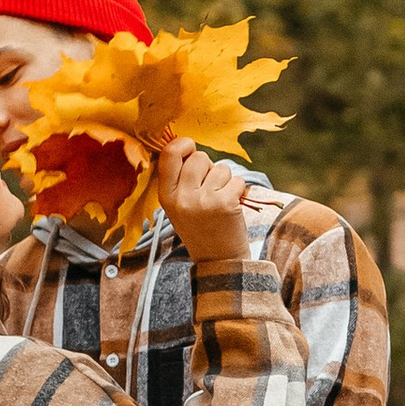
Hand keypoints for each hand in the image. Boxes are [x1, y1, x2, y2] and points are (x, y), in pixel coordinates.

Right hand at [155, 135, 253, 268]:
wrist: (219, 261)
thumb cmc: (200, 228)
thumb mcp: (179, 206)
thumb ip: (180, 179)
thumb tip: (188, 146)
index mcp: (166, 196)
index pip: (169, 154)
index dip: (183, 144)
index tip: (190, 148)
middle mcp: (182, 198)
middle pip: (199, 157)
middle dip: (209, 167)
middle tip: (210, 188)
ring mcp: (204, 201)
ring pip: (220, 168)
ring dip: (225, 180)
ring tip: (220, 200)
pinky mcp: (225, 204)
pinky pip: (236, 179)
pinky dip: (238, 190)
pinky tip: (232, 206)